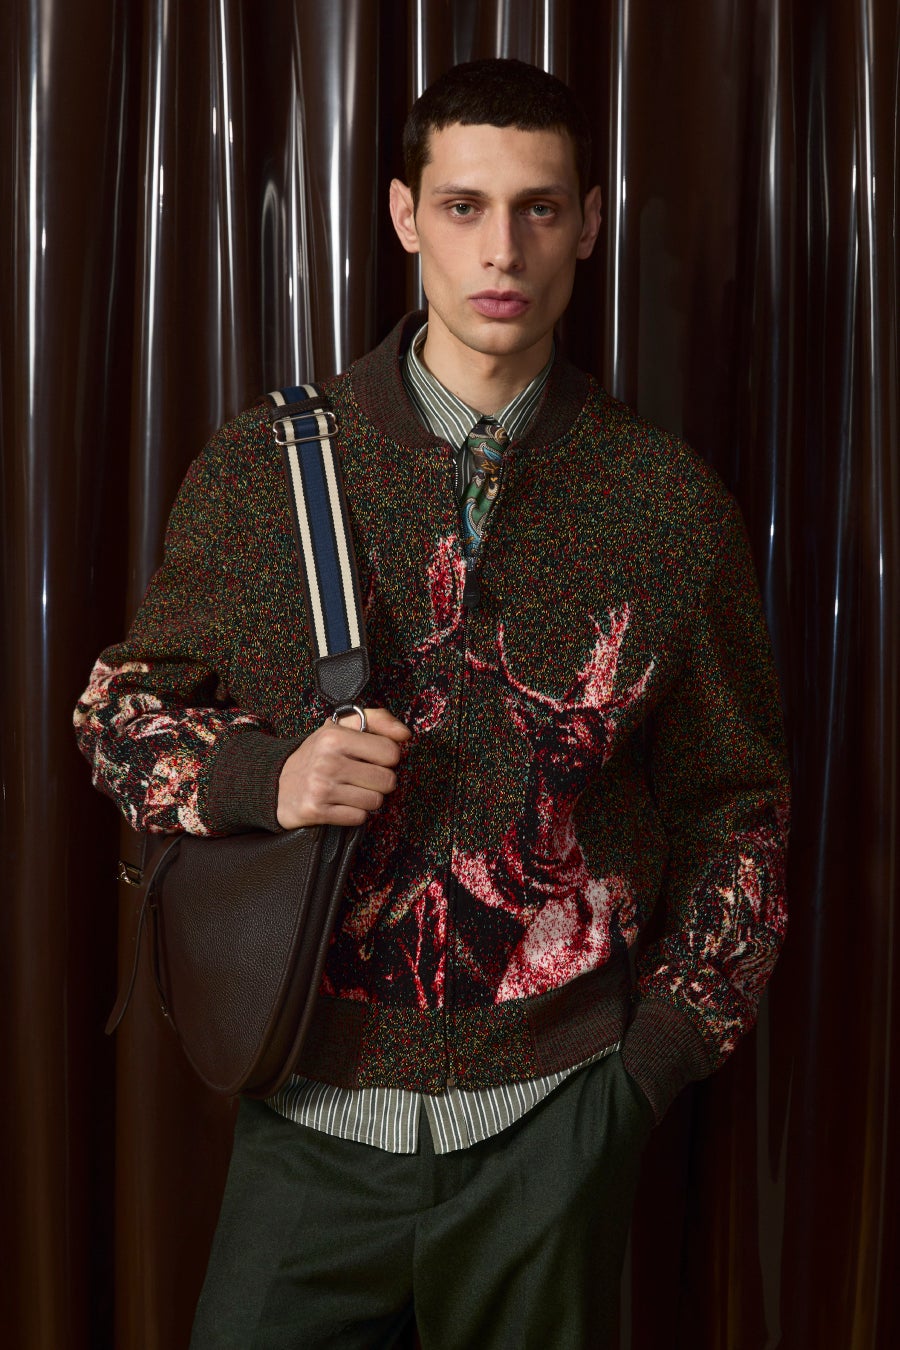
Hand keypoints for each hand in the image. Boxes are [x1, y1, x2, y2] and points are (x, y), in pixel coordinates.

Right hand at [276, 707, 410, 828]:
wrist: (275, 782)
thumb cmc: (316, 753)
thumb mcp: (341, 727)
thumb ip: (377, 720)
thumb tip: (405, 734)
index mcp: (335, 736)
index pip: (391, 752)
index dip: (387, 757)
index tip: (373, 758)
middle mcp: (328, 761)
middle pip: (387, 780)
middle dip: (380, 780)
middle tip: (363, 776)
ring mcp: (322, 788)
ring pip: (375, 801)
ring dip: (368, 798)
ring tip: (351, 789)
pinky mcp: (318, 811)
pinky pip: (359, 818)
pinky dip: (354, 813)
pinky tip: (341, 802)